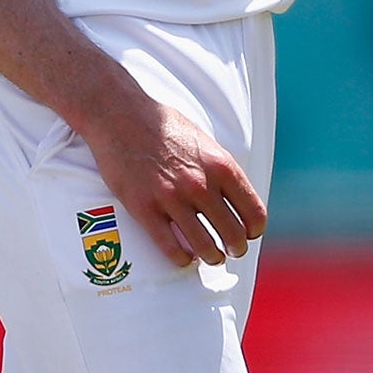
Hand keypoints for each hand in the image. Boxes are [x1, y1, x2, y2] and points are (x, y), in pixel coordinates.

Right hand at [79, 95, 265, 268]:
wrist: (119, 114)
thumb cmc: (161, 125)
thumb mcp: (203, 141)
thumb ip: (219, 170)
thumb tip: (234, 198)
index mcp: (221, 166)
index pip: (254, 213)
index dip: (254, 229)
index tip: (248, 233)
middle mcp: (200, 184)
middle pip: (233, 235)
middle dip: (236, 248)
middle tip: (230, 249)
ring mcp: (172, 198)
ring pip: (206, 248)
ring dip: (212, 257)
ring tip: (210, 256)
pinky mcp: (145, 208)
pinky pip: (172, 249)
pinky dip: (182, 259)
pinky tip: (184, 255)